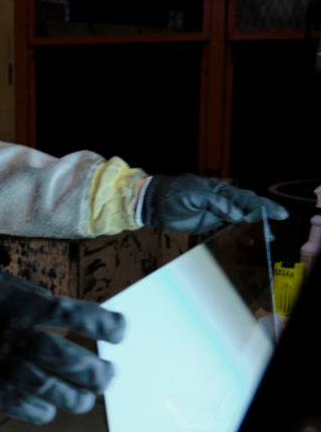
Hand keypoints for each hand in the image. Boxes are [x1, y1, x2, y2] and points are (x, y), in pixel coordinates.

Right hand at [0, 268, 124, 423]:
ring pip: (49, 390)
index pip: (78, 316)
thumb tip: (78, 324)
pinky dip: (41, 410)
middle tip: (109, 375)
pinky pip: (20, 406)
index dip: (106, 326)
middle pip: (69, 360)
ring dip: (76, 398)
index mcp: (24, 305)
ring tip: (86, 398)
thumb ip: (41, 304)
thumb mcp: (9, 285)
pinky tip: (50, 408)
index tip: (121, 332)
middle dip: (97, 372)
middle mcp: (14, 336)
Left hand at [142, 174, 288, 233]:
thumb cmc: (171, 195)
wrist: (152, 205)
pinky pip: (228, 228)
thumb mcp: (192, 196)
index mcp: (218, 190)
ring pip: (239, 218)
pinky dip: (238, 235)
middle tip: (277, 223)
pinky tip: (249, 242)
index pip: (244, 197)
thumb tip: (237, 214)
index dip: (262, 205)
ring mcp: (215, 211)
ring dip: (253, 227)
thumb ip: (215, 204)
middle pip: (246, 206)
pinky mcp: (208, 222)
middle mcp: (220, 200)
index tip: (277, 213)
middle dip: (263, 215)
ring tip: (267, 237)